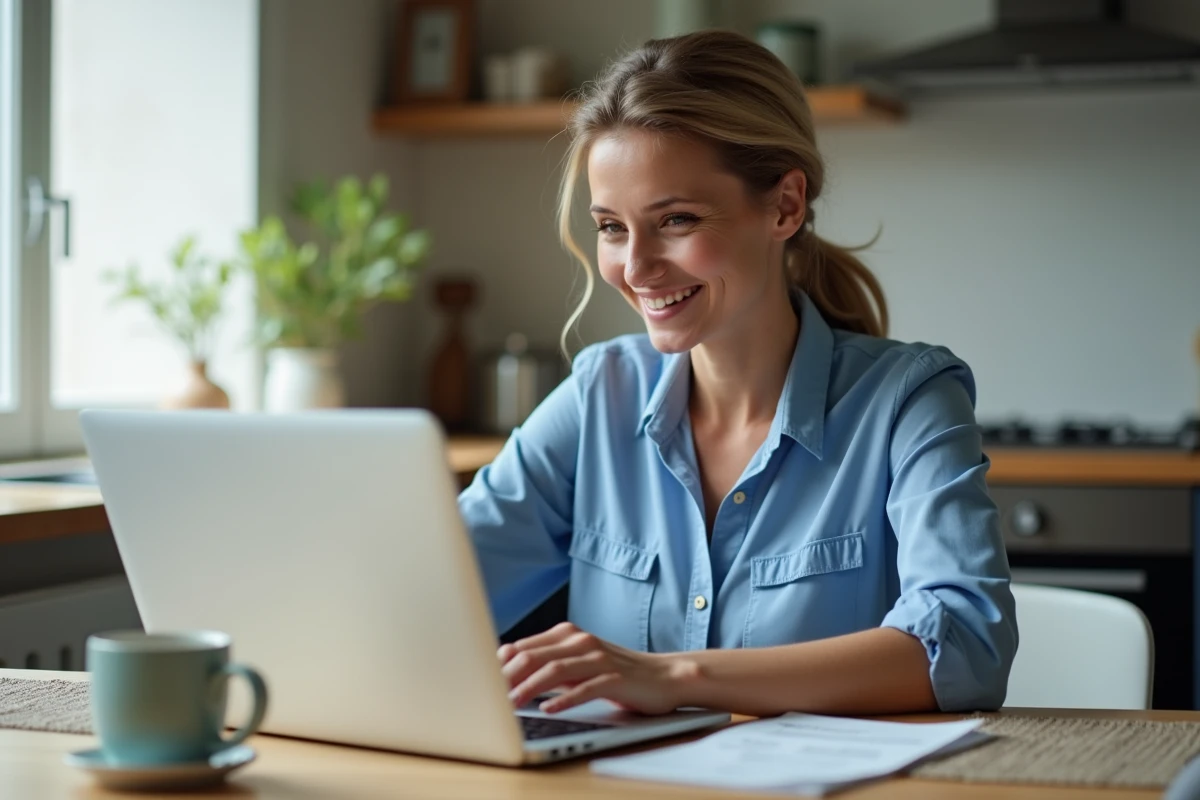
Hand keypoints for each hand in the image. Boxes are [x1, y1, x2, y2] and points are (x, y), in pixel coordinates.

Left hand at [499, 622, 691, 714]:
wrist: (663, 677)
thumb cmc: (617, 674)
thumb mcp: (578, 664)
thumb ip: (548, 664)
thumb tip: (509, 671)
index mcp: (569, 635)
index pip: (525, 647)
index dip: (500, 665)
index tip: (481, 682)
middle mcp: (582, 641)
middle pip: (535, 656)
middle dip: (508, 677)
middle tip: (489, 697)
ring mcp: (599, 658)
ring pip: (555, 670)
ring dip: (529, 688)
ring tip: (511, 704)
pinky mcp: (616, 678)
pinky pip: (585, 688)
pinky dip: (564, 699)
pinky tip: (549, 710)